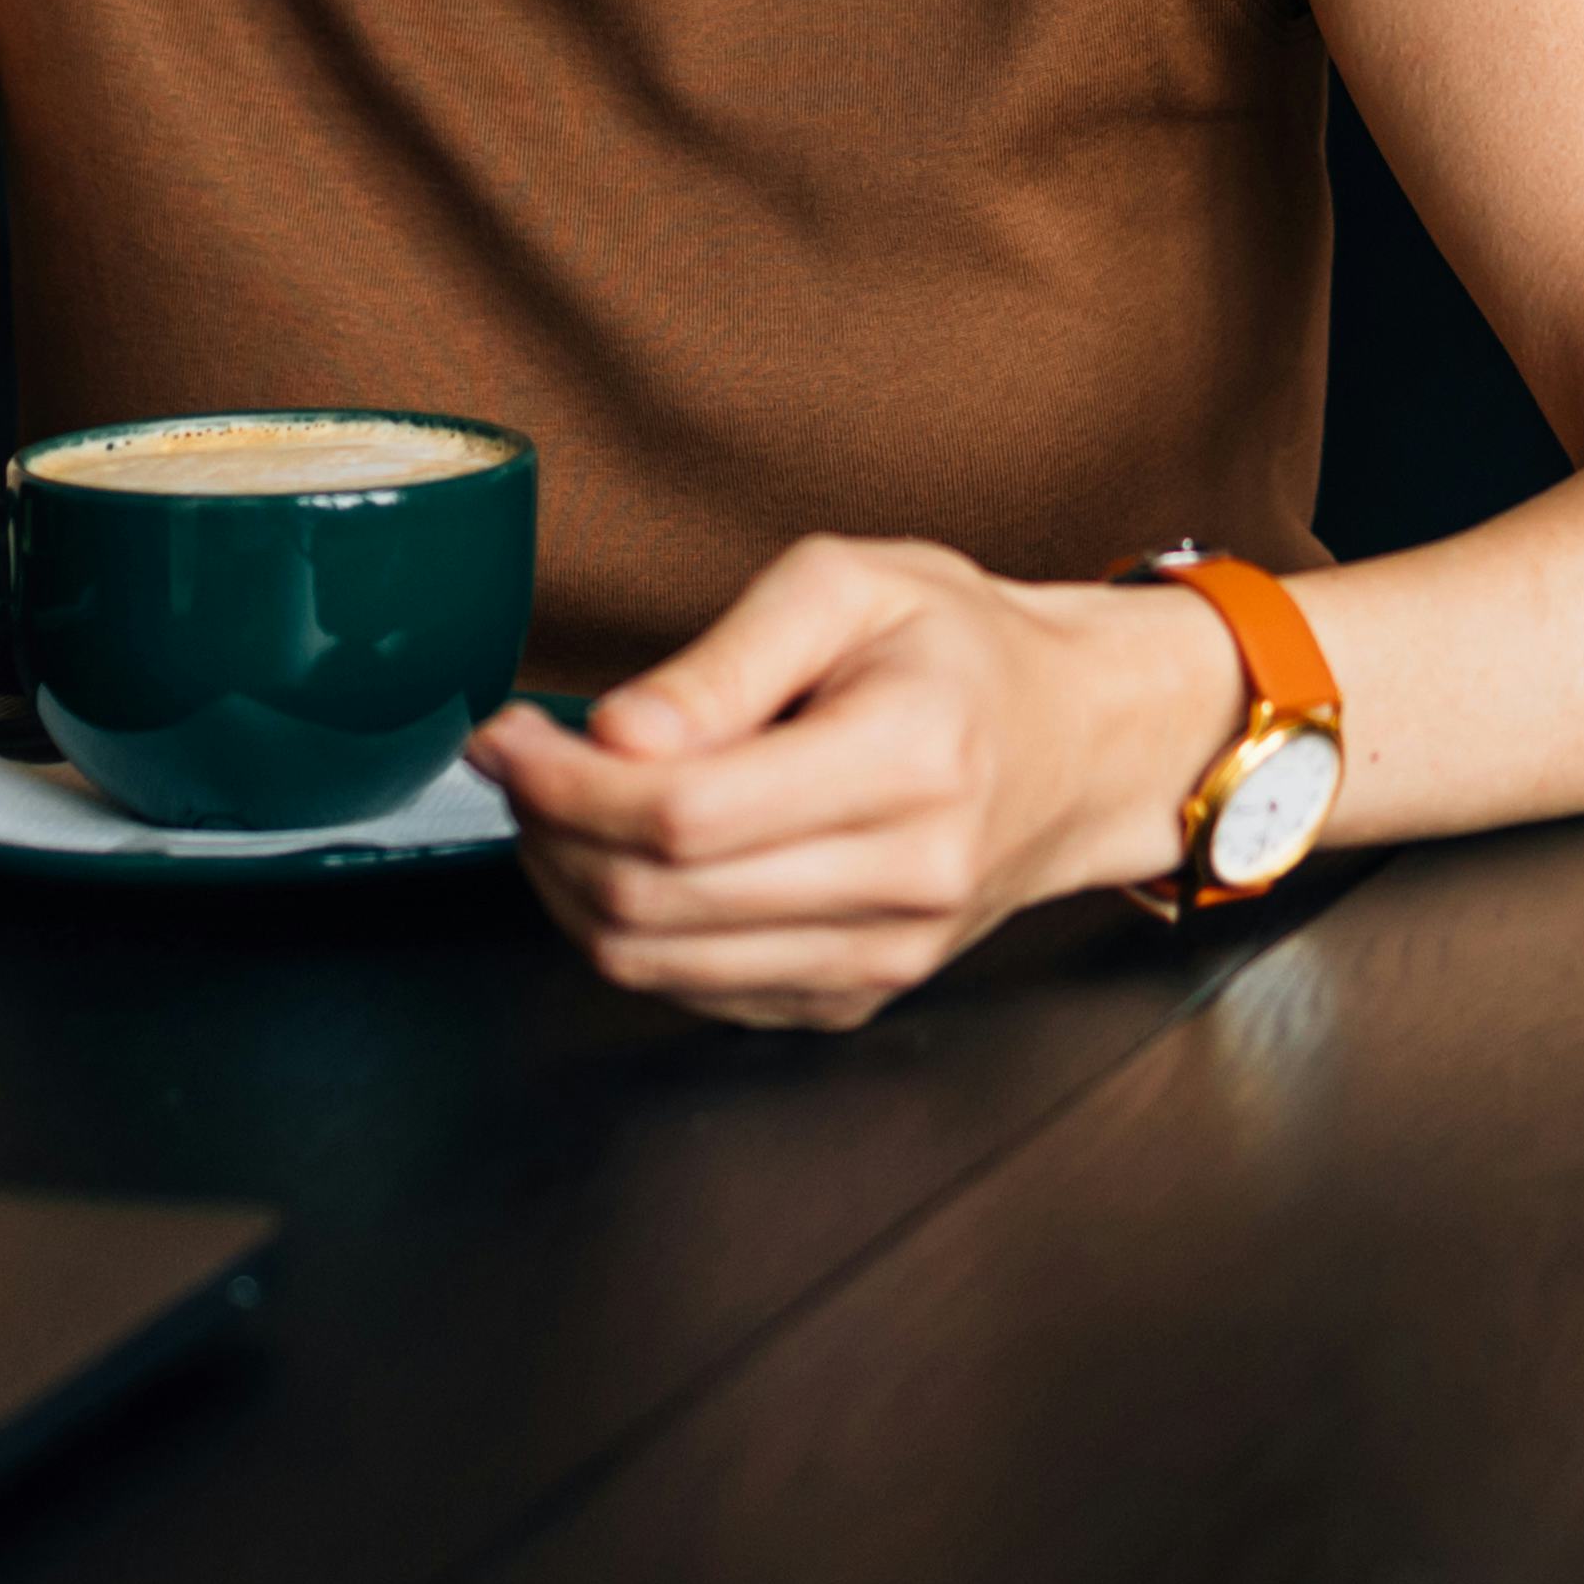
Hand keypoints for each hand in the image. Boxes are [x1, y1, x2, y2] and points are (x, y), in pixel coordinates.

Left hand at [472, 534, 1252, 1031]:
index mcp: (909, 760)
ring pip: (658, 964)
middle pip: (656, 900)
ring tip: (558, 806)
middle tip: (518, 762)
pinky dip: (630, 932)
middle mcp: (905, 879)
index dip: (565, 784)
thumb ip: (723, 658)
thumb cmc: (961, 650)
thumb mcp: (848, 585)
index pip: (685, 814)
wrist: (1077, 743)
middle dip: (547, 832)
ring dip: (568, 889)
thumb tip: (616, 733)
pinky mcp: (854, 998)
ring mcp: (883, 957)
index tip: (506, 736)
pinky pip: (696, 995)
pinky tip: (626, 856)